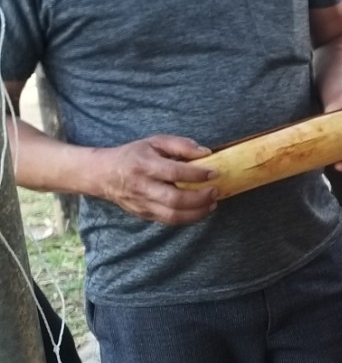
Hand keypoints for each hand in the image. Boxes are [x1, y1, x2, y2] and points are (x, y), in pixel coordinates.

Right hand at [94, 136, 218, 224]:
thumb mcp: (155, 142)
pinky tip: (201, 210)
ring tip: (213, 203)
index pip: (174, 173)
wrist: (103, 174)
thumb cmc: (134, 155)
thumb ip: (181, 145)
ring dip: (198, 212)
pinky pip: (169, 221)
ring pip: (173, 215)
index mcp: (144, 165)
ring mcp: (142, 204)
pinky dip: (188, 218)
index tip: (214, 173)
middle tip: (216, 191)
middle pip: (174, 199)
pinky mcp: (144, 214)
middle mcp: (142, 186)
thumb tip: (206, 152)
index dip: (197, 174)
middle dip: (200, 198)